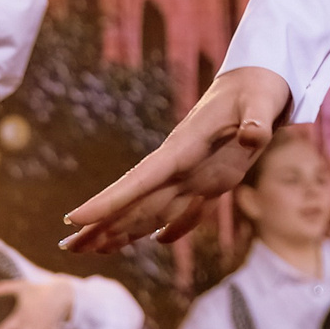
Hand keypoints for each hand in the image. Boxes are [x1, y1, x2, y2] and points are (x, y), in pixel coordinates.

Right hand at [61, 67, 291, 252]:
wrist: (262, 79)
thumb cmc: (259, 87)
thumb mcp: (261, 100)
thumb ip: (256, 120)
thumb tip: (254, 135)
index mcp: (184, 147)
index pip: (139, 179)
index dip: (108, 202)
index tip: (74, 218)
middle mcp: (182, 165)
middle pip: (134, 202)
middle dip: (101, 225)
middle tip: (67, 250)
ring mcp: (195, 174)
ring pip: (152, 209)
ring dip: (124, 229)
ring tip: (93, 250)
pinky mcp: (215, 180)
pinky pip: (189, 210)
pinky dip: (173, 227)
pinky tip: (155, 241)